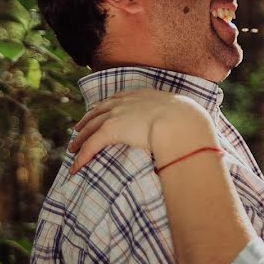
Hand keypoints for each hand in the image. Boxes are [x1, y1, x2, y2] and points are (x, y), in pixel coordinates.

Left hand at [67, 89, 217, 173]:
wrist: (181, 121)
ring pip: (90, 128)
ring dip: (80, 140)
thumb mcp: (183, 113)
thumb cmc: (188, 120)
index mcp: (141, 95)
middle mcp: (125, 101)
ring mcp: (116, 114)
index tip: (99, 113)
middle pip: (98, 111)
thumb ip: (179, 118)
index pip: (116, 100)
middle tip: (78, 130)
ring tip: (73, 149)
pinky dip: (81, 157)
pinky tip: (75, 168)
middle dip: (87, 121)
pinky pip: (90, 145)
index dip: (105, 108)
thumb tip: (190, 127)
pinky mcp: (110, 130)